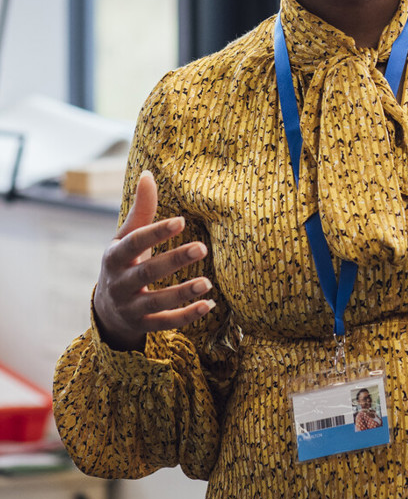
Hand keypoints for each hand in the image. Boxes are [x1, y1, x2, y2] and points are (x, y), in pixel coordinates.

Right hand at [94, 170, 213, 351]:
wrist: (107, 309)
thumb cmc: (124, 262)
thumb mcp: (126, 237)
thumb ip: (141, 210)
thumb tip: (148, 173)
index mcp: (114, 257)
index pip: (134, 243)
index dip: (156, 232)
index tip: (181, 220)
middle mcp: (119, 284)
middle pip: (146, 273)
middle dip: (174, 261)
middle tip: (203, 247)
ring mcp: (130, 307)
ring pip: (156, 302)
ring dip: (183, 293)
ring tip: (208, 283)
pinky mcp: (143, 325)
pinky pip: (165, 323)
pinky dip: (186, 317)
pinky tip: (209, 305)